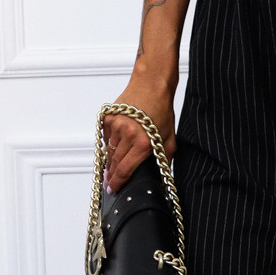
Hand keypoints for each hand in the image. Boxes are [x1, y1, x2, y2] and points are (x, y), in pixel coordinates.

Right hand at [103, 75, 175, 192]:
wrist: (151, 85)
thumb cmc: (162, 111)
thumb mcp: (170, 138)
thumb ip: (165, 159)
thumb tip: (161, 177)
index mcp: (143, 142)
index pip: (125, 169)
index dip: (118, 182)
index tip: (113, 189)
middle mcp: (127, 134)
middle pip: (115, 162)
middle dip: (112, 175)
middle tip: (110, 184)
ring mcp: (115, 125)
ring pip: (108, 151)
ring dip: (110, 161)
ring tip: (111, 169)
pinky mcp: (107, 118)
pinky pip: (105, 138)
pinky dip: (109, 144)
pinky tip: (115, 147)